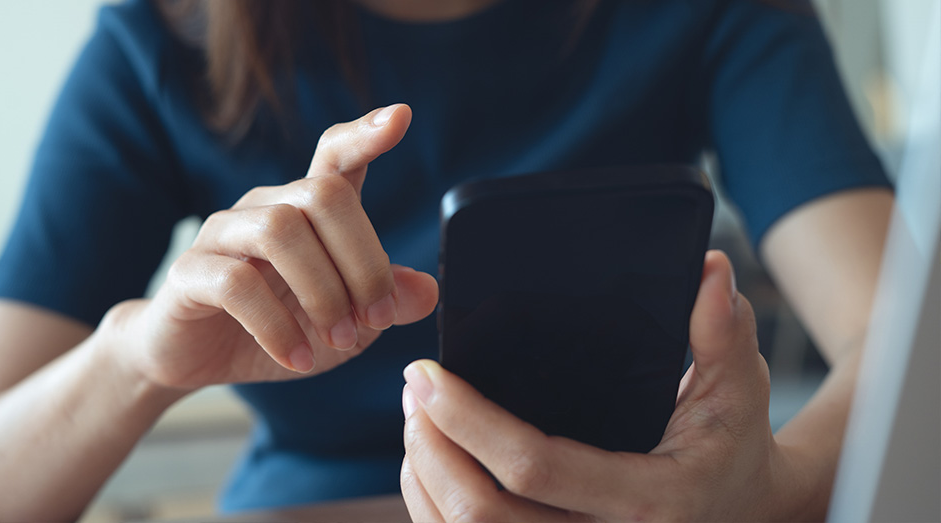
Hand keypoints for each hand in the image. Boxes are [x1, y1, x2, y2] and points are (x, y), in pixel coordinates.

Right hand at [107, 104, 437, 389]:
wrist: (195, 360)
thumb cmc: (277, 330)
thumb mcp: (345, 327)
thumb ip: (385, 304)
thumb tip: (426, 291)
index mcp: (306, 210)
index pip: (335, 154)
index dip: (365, 134)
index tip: (400, 118)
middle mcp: (266, 208)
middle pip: (323, 195)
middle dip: (363, 261)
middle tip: (375, 318)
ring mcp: (223, 235)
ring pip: (281, 230)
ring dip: (323, 292)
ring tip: (337, 340)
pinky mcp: (188, 271)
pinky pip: (236, 283)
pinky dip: (277, 327)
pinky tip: (297, 357)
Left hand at [400, 250, 795, 521]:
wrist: (741, 512)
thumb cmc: (733, 449)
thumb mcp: (741, 391)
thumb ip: (724, 334)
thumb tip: (709, 271)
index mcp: (650, 500)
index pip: (536, 467)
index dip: (468, 420)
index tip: (428, 374)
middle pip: (481, 516)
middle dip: (431, 449)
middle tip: (414, 390)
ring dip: (425, 478)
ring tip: (415, 419)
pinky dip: (435, 509)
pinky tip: (430, 465)